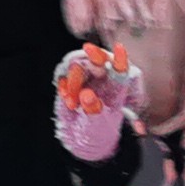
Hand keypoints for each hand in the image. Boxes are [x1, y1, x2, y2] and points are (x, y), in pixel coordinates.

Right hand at [53, 43, 142, 160]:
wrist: (79, 137)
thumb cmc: (97, 131)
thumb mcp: (98, 125)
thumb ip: (93, 110)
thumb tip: (86, 95)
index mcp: (116, 87)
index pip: (121, 70)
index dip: (120, 59)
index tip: (120, 48)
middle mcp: (102, 78)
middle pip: (99, 59)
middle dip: (94, 55)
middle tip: (88, 49)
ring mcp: (84, 78)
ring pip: (78, 65)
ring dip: (73, 83)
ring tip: (73, 105)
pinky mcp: (69, 81)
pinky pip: (63, 74)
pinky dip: (63, 86)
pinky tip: (66, 99)